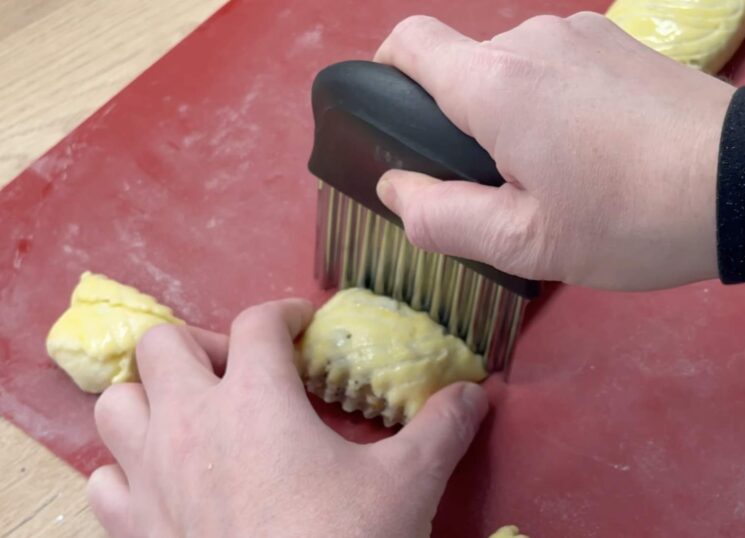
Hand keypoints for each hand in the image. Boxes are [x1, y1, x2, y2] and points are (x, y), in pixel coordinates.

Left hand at [87, 299, 487, 536]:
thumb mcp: (407, 483)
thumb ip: (441, 428)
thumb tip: (477, 392)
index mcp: (256, 397)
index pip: (257, 322)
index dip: (282, 314)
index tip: (301, 328)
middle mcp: (189, 423)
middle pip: (162, 344)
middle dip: (202, 347)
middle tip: (241, 373)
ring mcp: (149, 477)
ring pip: (115, 403)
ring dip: (151, 399)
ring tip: (193, 417)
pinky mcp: (131, 529)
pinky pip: (102, 479)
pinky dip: (126, 469)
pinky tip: (163, 484)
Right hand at [374, 13, 734, 290]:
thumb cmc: (632, 219)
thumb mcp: (525, 243)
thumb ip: (441, 217)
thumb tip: (395, 189)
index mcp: (495, 84)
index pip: (407, 44)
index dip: (388, 78)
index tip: (404, 129)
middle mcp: (533, 39)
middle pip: (464, 66)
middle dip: (463, 121)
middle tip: (501, 188)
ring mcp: (583, 32)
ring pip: (515, 68)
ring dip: (514, 114)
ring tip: (559, 175)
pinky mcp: (621, 40)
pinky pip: (560, 65)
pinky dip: (555, 101)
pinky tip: (596, 149)